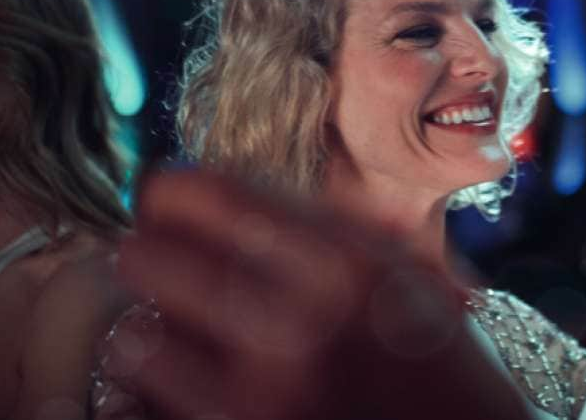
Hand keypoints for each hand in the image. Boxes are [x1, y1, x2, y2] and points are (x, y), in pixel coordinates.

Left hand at [116, 170, 530, 419]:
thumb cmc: (443, 357)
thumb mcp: (407, 270)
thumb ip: (332, 226)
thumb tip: (233, 190)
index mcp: (346, 261)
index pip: (210, 195)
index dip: (174, 188)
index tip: (169, 193)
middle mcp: (299, 321)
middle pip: (154, 256)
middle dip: (153, 248)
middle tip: (163, 251)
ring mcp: (265, 392)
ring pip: (141, 331)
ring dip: (155, 317)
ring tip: (180, 317)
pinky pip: (154, 396)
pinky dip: (159, 377)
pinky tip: (189, 368)